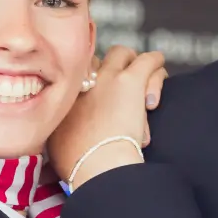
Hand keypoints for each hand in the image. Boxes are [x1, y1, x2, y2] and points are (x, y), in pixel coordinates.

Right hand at [48, 47, 166, 188]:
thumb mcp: (57, 142)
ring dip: (137, 67)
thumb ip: (63, 128)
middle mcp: (83, 81)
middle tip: (128, 90)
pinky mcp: (131, 80)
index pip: (78, 75)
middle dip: (113, 69)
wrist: (97, 164)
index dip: (94, 83)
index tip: (104, 98)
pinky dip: (156, 64)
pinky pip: (149, 60)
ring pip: (123, 54)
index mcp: (64, 96)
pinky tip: (160, 72)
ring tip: (147, 92)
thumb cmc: (80, 162)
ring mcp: (106, 77)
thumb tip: (70, 130)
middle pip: (97, 59)